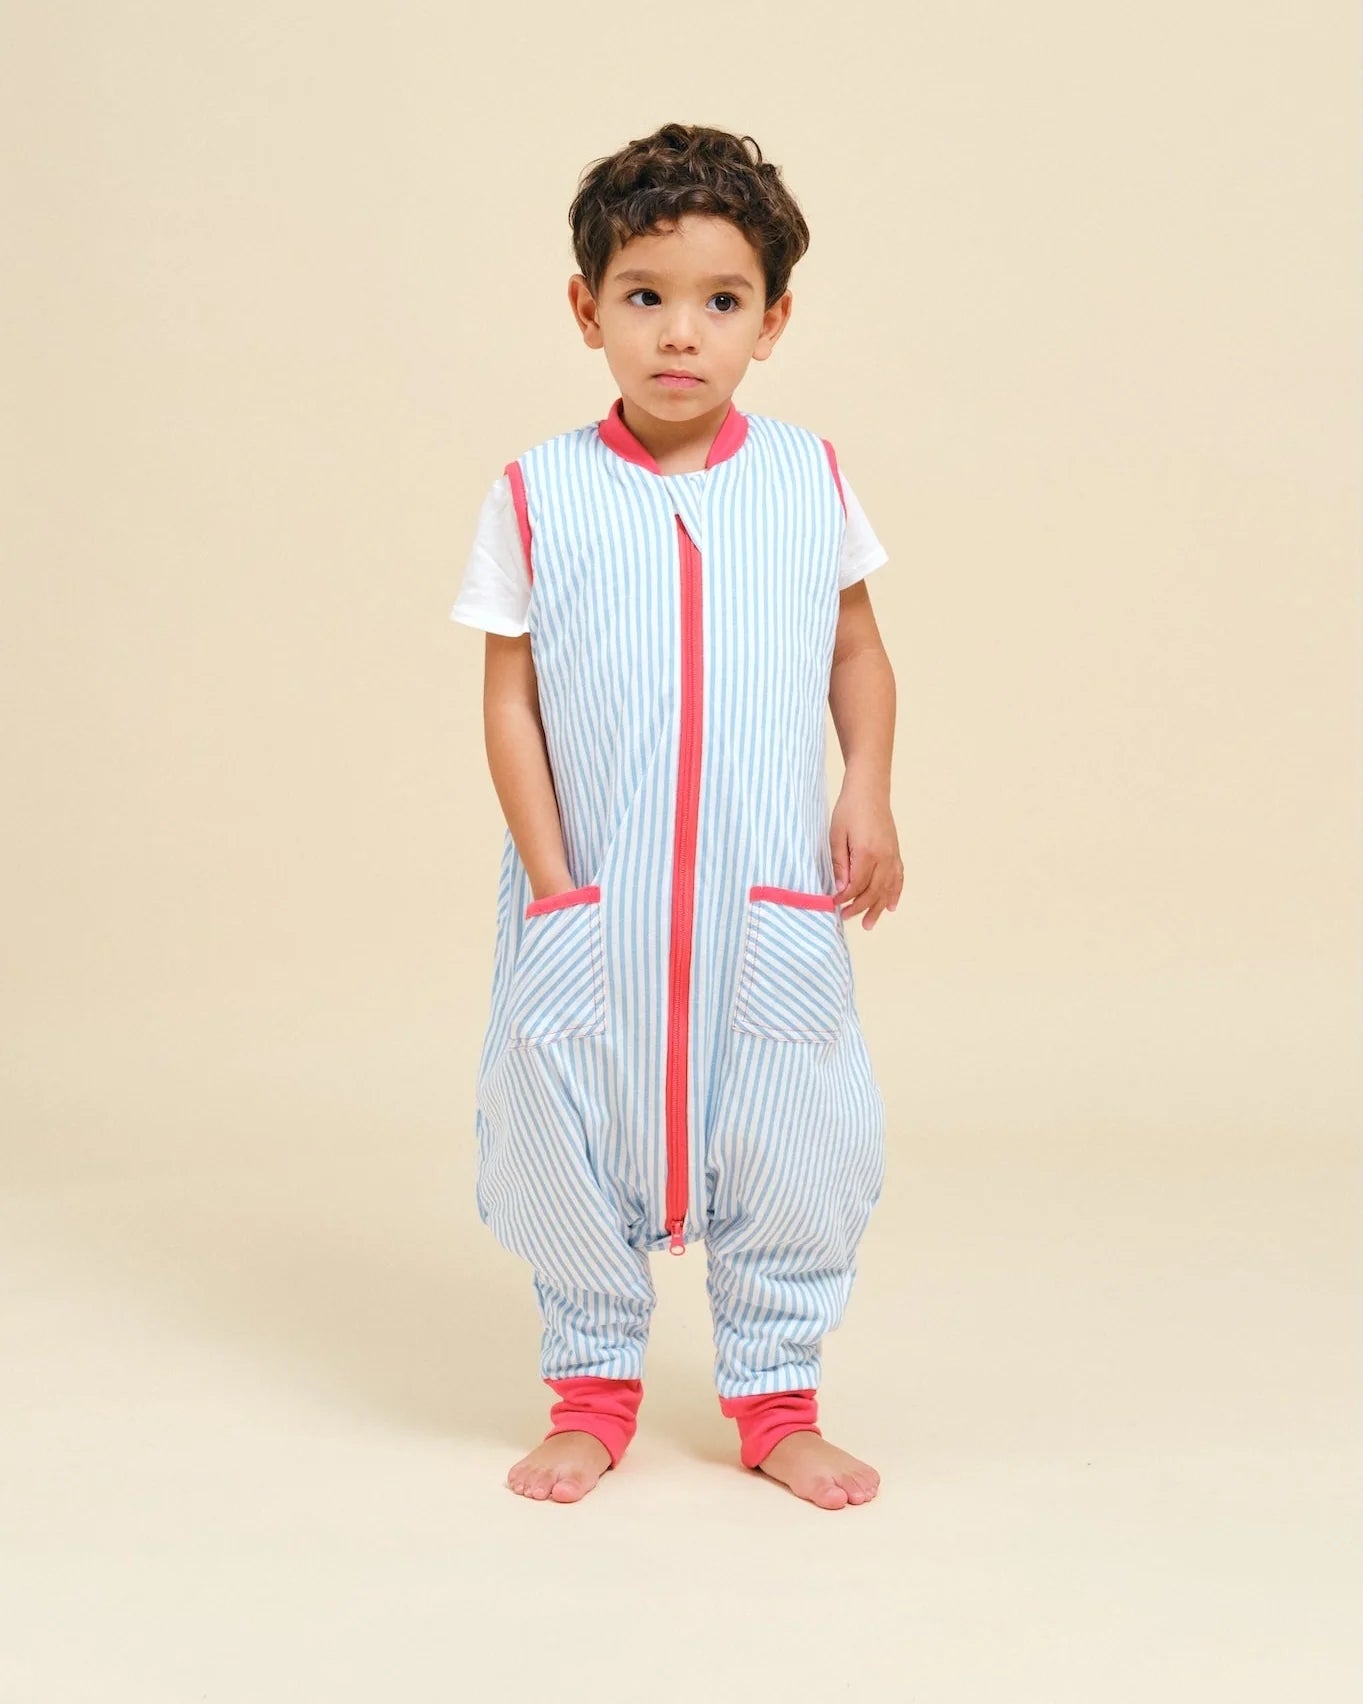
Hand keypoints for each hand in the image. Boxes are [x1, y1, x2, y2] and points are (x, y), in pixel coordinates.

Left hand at [830, 781, 902, 928]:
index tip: (833, 905)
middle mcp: (884, 857)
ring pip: (887, 888)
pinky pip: (898, 877)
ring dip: (878, 907)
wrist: (869, 790)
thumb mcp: (836, 835)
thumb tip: (841, 889)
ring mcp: (892, 855)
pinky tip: (891, 906)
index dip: (845, 898)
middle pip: (873, 891)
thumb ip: (840, 864)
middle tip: (846, 919)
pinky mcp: (895, 851)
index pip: (857, 885)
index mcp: (867, 853)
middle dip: (860, 908)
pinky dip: (895, 893)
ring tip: (869, 924)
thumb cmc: (849, 809)